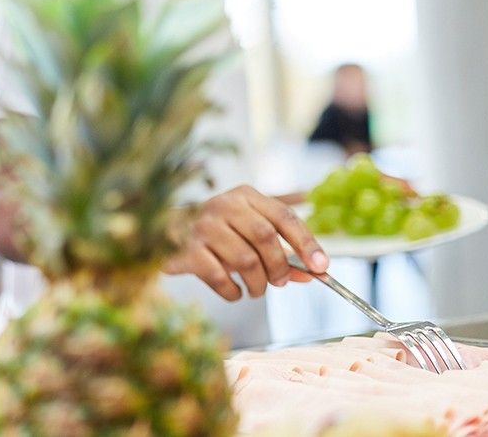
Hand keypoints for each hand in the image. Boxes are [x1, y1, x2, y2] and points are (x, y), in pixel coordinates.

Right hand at [163, 185, 328, 300]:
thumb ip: (282, 249)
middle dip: (280, 266)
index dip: (307, 243)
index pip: (284, 217)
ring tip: (256, 290)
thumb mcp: (250, 231)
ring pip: (245, 261)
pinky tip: (235, 291)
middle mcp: (223, 205)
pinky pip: (219, 277)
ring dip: (258, 284)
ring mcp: (202, 226)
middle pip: (265, 238)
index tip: (322, 268)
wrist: (165, 231)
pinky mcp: (186, 249)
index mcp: (245, 195)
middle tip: (280, 282)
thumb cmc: (217, 232)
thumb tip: (313, 274)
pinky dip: (233, 291)